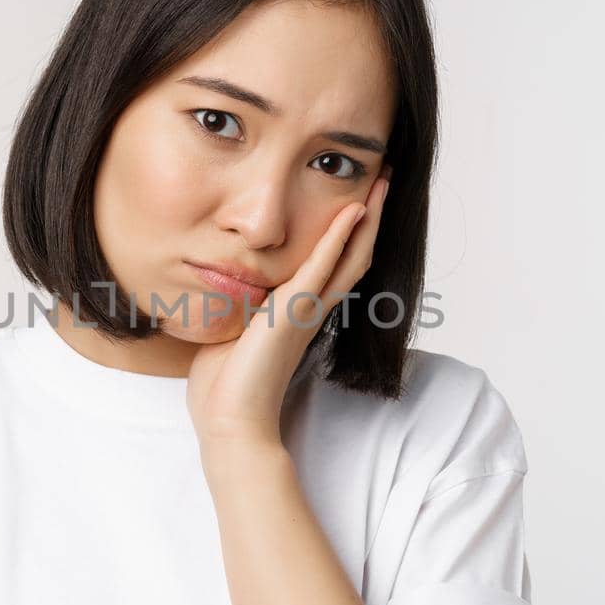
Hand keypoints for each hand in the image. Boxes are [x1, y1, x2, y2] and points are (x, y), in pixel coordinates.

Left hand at [186, 168, 391, 450]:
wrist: (231, 422)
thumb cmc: (225, 388)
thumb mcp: (231, 335)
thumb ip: (236, 310)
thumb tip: (220, 289)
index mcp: (299, 316)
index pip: (333, 268)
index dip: (349, 236)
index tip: (357, 202)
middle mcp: (312, 311)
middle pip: (355, 257)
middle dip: (371, 219)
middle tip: (384, 182)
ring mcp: (307, 311)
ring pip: (351, 257)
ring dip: (368, 219)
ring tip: (382, 184)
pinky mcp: (295, 312)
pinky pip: (323, 266)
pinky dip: (340, 237)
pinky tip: (355, 209)